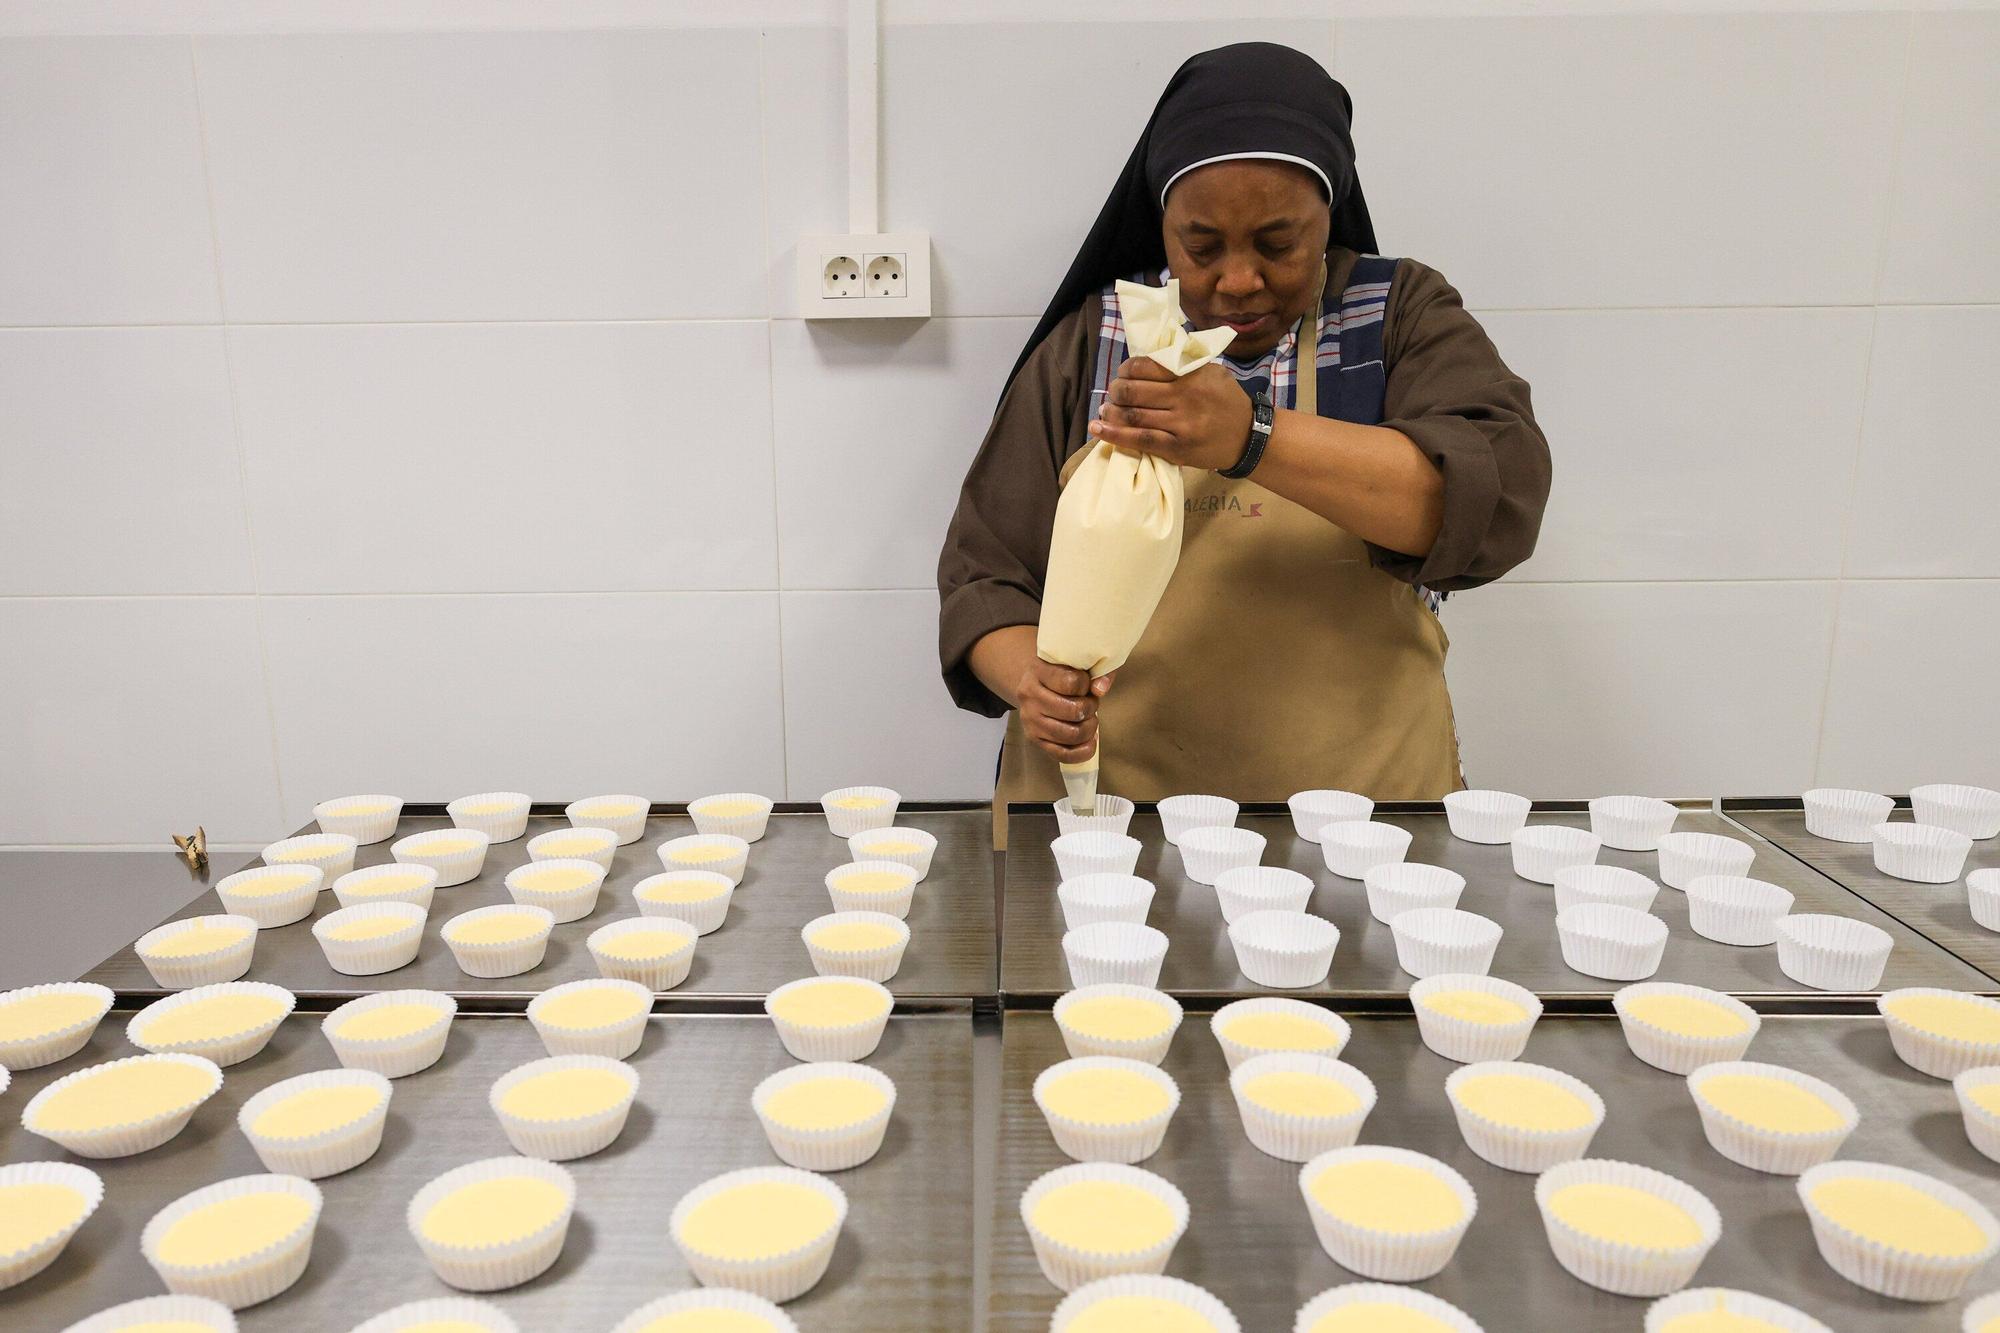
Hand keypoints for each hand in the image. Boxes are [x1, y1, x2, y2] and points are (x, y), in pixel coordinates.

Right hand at [1016, 660, 1116, 763]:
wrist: (1034, 684)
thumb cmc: (1061, 672)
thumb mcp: (1076, 663)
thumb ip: (1097, 671)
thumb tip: (1100, 689)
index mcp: (1038, 670)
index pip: (1071, 682)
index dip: (1087, 685)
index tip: (1086, 684)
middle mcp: (1029, 695)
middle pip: (1073, 711)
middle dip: (1090, 708)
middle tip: (1090, 703)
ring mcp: (1029, 720)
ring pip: (1071, 734)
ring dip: (1089, 728)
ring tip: (1088, 719)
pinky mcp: (1034, 739)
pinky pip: (1063, 755)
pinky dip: (1082, 752)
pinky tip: (1090, 741)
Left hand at [1088, 356, 1252, 471]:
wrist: (1248, 437)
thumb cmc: (1227, 401)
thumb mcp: (1212, 371)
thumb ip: (1184, 363)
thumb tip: (1148, 357)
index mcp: (1192, 375)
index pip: (1146, 366)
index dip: (1127, 368)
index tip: (1123, 372)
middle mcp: (1185, 399)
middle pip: (1134, 391)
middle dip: (1116, 390)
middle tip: (1114, 391)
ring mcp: (1180, 426)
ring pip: (1134, 416)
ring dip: (1112, 411)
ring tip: (1105, 409)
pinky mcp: (1176, 449)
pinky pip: (1140, 441)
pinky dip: (1115, 435)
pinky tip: (1098, 428)